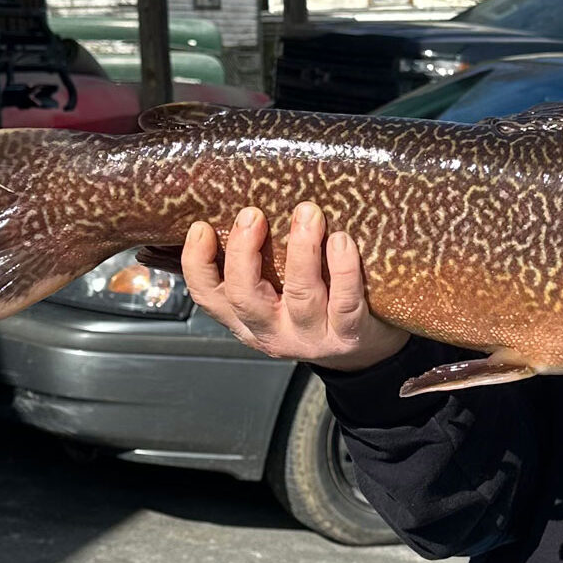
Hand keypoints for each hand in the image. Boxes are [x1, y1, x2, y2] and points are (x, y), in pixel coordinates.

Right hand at [180, 202, 409, 370]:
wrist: (364, 352)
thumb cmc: (317, 309)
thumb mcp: (276, 296)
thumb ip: (258, 266)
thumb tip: (239, 209)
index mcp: (248, 320)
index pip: (209, 296)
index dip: (198, 264)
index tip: (201, 228)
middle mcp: (274, 331)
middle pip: (246, 297)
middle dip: (244, 252)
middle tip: (252, 215)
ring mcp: (312, 336)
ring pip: (299, 296)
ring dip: (301, 251)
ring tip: (307, 215)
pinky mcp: (349, 335)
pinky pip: (345, 302)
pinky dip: (343, 269)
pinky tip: (342, 241)